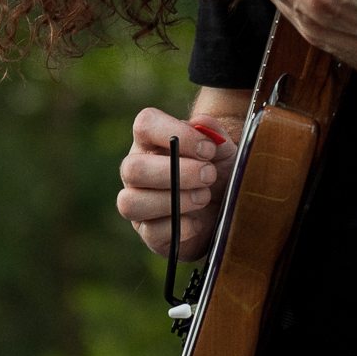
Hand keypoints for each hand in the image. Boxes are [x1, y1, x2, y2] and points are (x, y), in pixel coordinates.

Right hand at [117, 109, 237, 259]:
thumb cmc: (219, 171)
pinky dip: (180, 227)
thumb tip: (202, 122)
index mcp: (152, 142)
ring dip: (174, 200)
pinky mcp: (148, 234)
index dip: (174, 132)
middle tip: (209, 175)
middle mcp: (137, 171)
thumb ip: (216, 133)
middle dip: (176, 172)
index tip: (207, 148)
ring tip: (204, 197)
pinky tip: (198, 222)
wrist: (226, 208)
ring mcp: (138, 203)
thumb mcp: (224, 150)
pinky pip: (150, 233)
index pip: (145, 124)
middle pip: (132, 168)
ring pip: (130, 203)